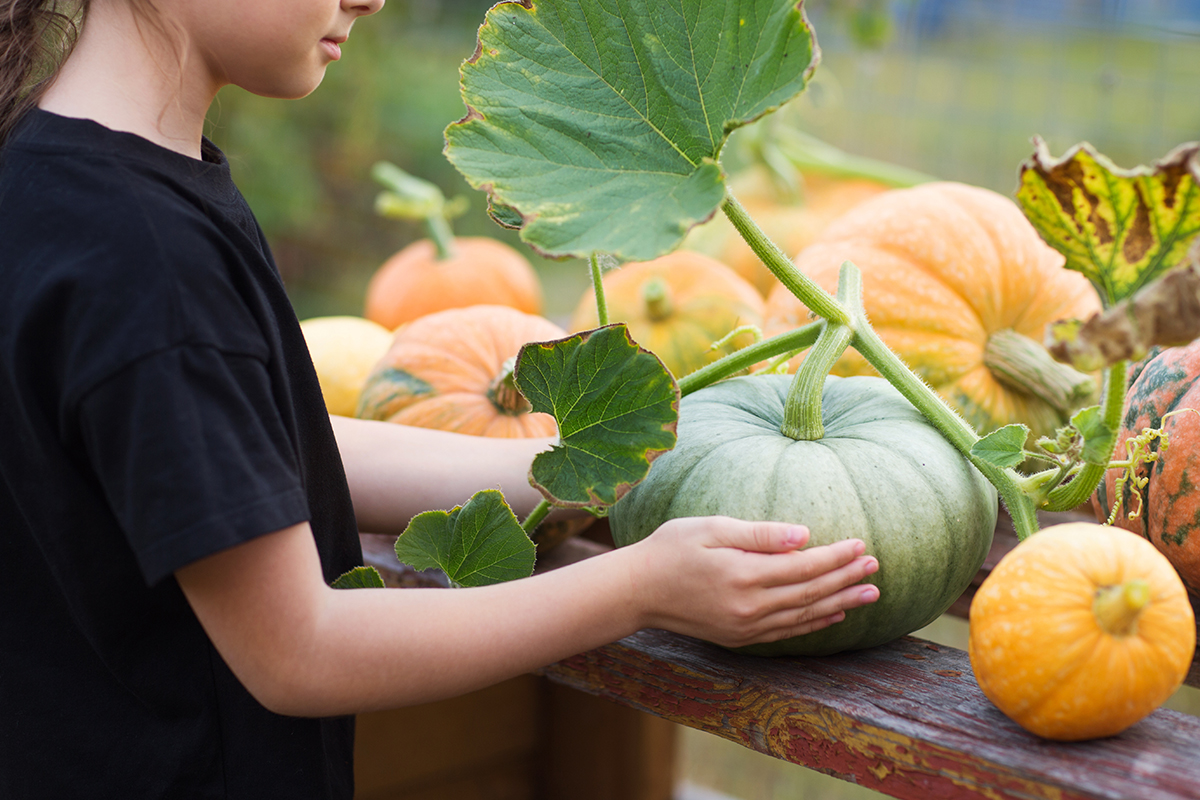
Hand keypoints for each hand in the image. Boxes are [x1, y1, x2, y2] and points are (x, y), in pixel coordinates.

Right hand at [623, 516, 879, 647]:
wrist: (636, 591)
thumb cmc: (670, 549)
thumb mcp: (711, 528)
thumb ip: (760, 534)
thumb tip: (804, 536)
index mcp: (744, 575)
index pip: (804, 567)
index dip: (835, 556)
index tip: (860, 544)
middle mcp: (749, 607)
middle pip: (811, 593)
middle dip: (846, 578)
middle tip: (876, 567)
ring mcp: (745, 627)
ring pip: (804, 616)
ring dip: (840, 603)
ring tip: (869, 593)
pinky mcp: (739, 637)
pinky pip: (787, 632)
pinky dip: (814, 623)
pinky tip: (833, 614)